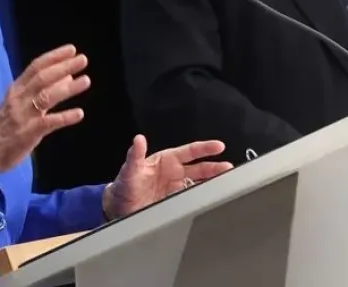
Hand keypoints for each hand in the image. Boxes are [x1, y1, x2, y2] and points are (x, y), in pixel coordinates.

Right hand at [0, 44, 90, 174]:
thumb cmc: (6, 127)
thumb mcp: (21, 104)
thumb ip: (42, 90)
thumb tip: (66, 76)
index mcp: (16, 89)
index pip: (35, 67)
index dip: (54, 57)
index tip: (71, 49)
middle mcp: (18, 98)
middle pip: (42, 77)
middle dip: (63, 66)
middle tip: (83, 60)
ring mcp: (22, 115)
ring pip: (46, 96)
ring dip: (67, 88)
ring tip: (85, 80)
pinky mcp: (27, 133)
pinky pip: (48, 122)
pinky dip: (64, 117)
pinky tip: (79, 113)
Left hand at [102, 135, 233, 219]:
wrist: (118, 208)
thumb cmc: (123, 186)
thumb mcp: (129, 170)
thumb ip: (135, 155)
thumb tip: (138, 139)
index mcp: (166, 160)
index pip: (189, 151)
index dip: (205, 148)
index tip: (219, 146)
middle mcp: (174, 173)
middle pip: (200, 168)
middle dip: (215, 167)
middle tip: (229, 168)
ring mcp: (176, 188)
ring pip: (199, 182)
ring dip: (212, 182)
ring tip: (227, 183)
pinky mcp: (176, 202)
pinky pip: (193, 198)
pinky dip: (204, 198)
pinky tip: (213, 199)